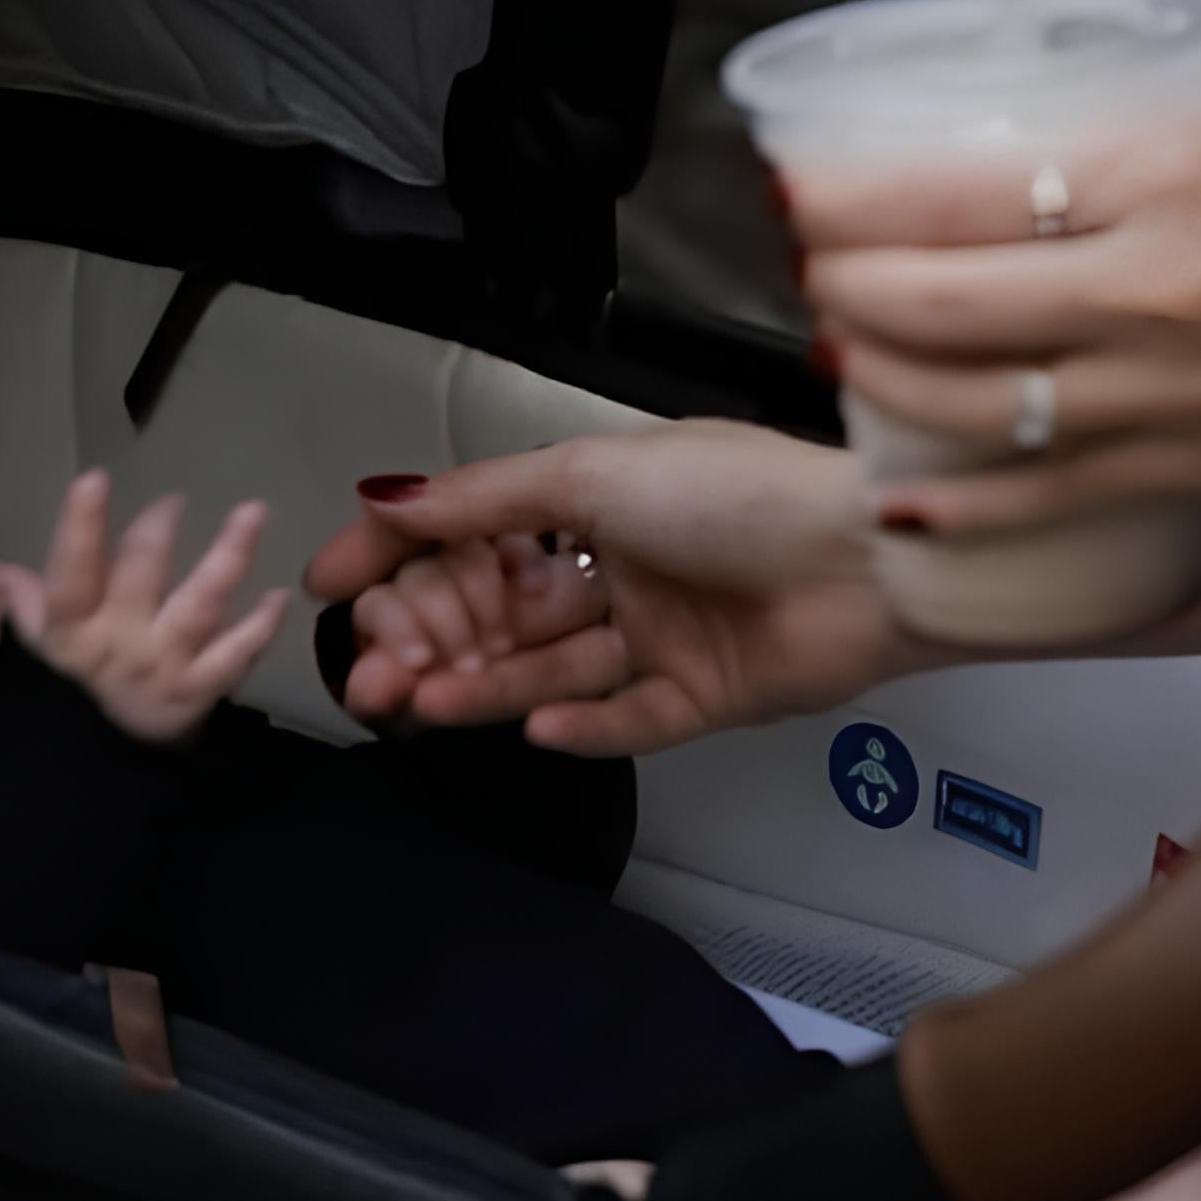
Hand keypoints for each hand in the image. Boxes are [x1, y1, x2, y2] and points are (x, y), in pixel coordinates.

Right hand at [0, 471, 287, 745]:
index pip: (70, 577)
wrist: (101, 776)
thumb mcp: (39, 655)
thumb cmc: (70, 697)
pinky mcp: (201, 691)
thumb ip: (25, 608)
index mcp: (72, 632)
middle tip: (173, 500)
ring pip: (200, 606)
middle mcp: (120, 645)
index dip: (80, 530)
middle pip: (138, 581)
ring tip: (252, 513)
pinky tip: (279, 595)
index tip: (94, 480)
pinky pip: (236, 656)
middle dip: (155, 536)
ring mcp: (165, 667)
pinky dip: (259, 626)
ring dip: (228, 557)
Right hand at [302, 422, 918, 753]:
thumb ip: (483, 499)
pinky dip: (580, 726)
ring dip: (485, 684)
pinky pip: (627, 719)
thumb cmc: (738, 493)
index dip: (399, 560)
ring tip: (420, 702)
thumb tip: (380, 497)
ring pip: (551, 667)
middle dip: (432, 637)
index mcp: (597, 499)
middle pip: (503, 612)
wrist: (874, 556)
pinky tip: (531, 727)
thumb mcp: (592, 474)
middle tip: (370, 673)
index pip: (474, 533)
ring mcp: (662, 634)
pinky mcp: (704, 697)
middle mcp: (624, 564)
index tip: (326, 590)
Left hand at [794, 61, 1200, 536]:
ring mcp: (1183, 393)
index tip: (801, 186)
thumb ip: (1181, 129)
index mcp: (1176, 177)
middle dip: (845, 282)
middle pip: (943, 302)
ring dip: (886, 376)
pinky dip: (966, 498)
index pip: (961, 193)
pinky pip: (1058, 493)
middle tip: (805, 259)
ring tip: (839, 345)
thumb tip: (1102, 143)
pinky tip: (901, 490)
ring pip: (978, 404)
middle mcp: (1159, 296)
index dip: (854, 198)